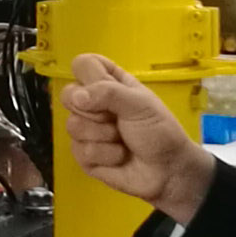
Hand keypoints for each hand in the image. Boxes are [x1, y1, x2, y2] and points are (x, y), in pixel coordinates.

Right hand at [58, 53, 211, 222]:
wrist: (167, 171)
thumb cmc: (159, 131)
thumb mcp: (140, 104)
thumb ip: (108, 93)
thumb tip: (76, 96)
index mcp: (110, 83)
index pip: (82, 64)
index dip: (88, 76)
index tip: (106, 88)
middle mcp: (94, 103)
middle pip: (68, 95)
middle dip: (94, 112)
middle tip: (116, 119)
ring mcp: (87, 129)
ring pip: (73, 126)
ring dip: (104, 137)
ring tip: (123, 140)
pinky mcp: (84, 155)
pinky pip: (80, 150)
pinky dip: (105, 155)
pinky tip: (119, 157)